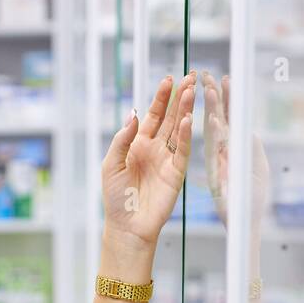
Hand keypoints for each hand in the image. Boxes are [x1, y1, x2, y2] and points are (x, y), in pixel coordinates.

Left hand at [101, 70, 196, 250]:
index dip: (161, 98)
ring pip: (180, 130)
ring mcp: (167, 160)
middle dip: (180, 98)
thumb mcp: (111, 163)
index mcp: (138, 144)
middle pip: (171, 118)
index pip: (153, 116)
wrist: (126, 225)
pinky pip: (184, 150)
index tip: (168, 80)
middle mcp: (155, 149)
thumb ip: (122, 138)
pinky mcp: (177, 173)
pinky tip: (190, 120)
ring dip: (186, 111)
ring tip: (192, 91)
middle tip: (190, 77)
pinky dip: (187, 135)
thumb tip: (133, 112)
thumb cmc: (115, 197)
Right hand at [201, 70, 269, 233]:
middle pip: (217, 117)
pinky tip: (213, 117)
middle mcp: (223, 150)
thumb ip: (251, 146)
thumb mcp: (257, 166)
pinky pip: (214, 149)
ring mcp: (218, 160)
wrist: (246, 220)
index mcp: (233, 147)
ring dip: (212, 109)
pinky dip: (214, 132)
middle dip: (214, 96)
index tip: (225, 78)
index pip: (229, 117)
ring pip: (214, 129)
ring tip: (209, 88)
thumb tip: (247, 128)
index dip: (228, 98)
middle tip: (207, 75)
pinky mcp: (217, 172)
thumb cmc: (251, 197)